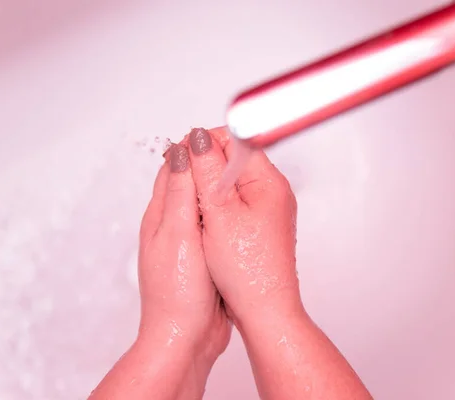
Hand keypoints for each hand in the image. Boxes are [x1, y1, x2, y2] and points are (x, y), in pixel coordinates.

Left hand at [137, 142, 230, 364]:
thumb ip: (180, 192)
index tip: (222, 139)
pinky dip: (228, 216)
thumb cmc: (178, 292)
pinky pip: (217, 227)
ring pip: (206, 204)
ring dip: (221, 191)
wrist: (186, 339)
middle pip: (191, 183)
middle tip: (240, 157)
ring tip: (246, 181)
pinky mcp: (204, 258)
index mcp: (160, 215)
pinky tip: (243, 217)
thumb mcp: (179, 234)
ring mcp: (189, 242)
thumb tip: (181, 150)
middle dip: (212, 166)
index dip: (196, 148)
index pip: (174, 167)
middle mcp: (171, 225)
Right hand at [185, 127, 300, 323]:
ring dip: (209, 187)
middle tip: (183, 182)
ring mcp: (268, 210)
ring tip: (193, 206)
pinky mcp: (260, 226)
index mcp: (269, 182)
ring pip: (231, 183)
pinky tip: (205, 220)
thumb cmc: (247, 269)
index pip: (235, 140)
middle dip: (205, 166)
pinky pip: (235, 203)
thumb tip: (197, 137)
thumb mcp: (219, 213)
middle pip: (233, 160)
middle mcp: (273, 192)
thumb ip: (207, 171)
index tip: (181, 156)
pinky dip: (217, 206)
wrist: (264, 310)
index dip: (204, 144)